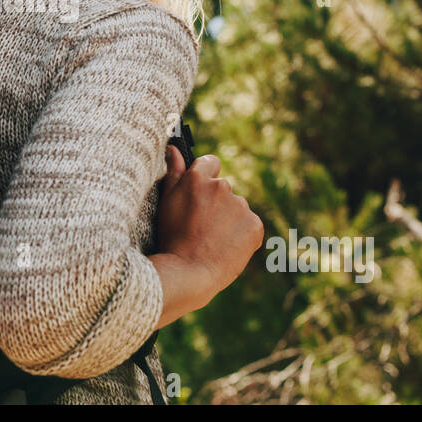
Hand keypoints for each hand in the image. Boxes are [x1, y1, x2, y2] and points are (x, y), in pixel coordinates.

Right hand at [155, 146, 264, 303]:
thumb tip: (174, 148)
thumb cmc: (172, 237)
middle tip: (201, 226)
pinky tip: (227, 247)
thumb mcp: (166, 202)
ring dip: (229, 219)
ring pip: (237, 208)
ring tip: (212, 240)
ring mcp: (241, 206)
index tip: (199, 197)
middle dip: (216, 203)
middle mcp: (223, 187)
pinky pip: (250, 226)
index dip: (205, 179)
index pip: (210, 163)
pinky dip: (242, 235)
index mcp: (199, 178)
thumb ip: (174, 172)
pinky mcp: (255, 226)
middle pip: (223, 189)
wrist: (190, 272)